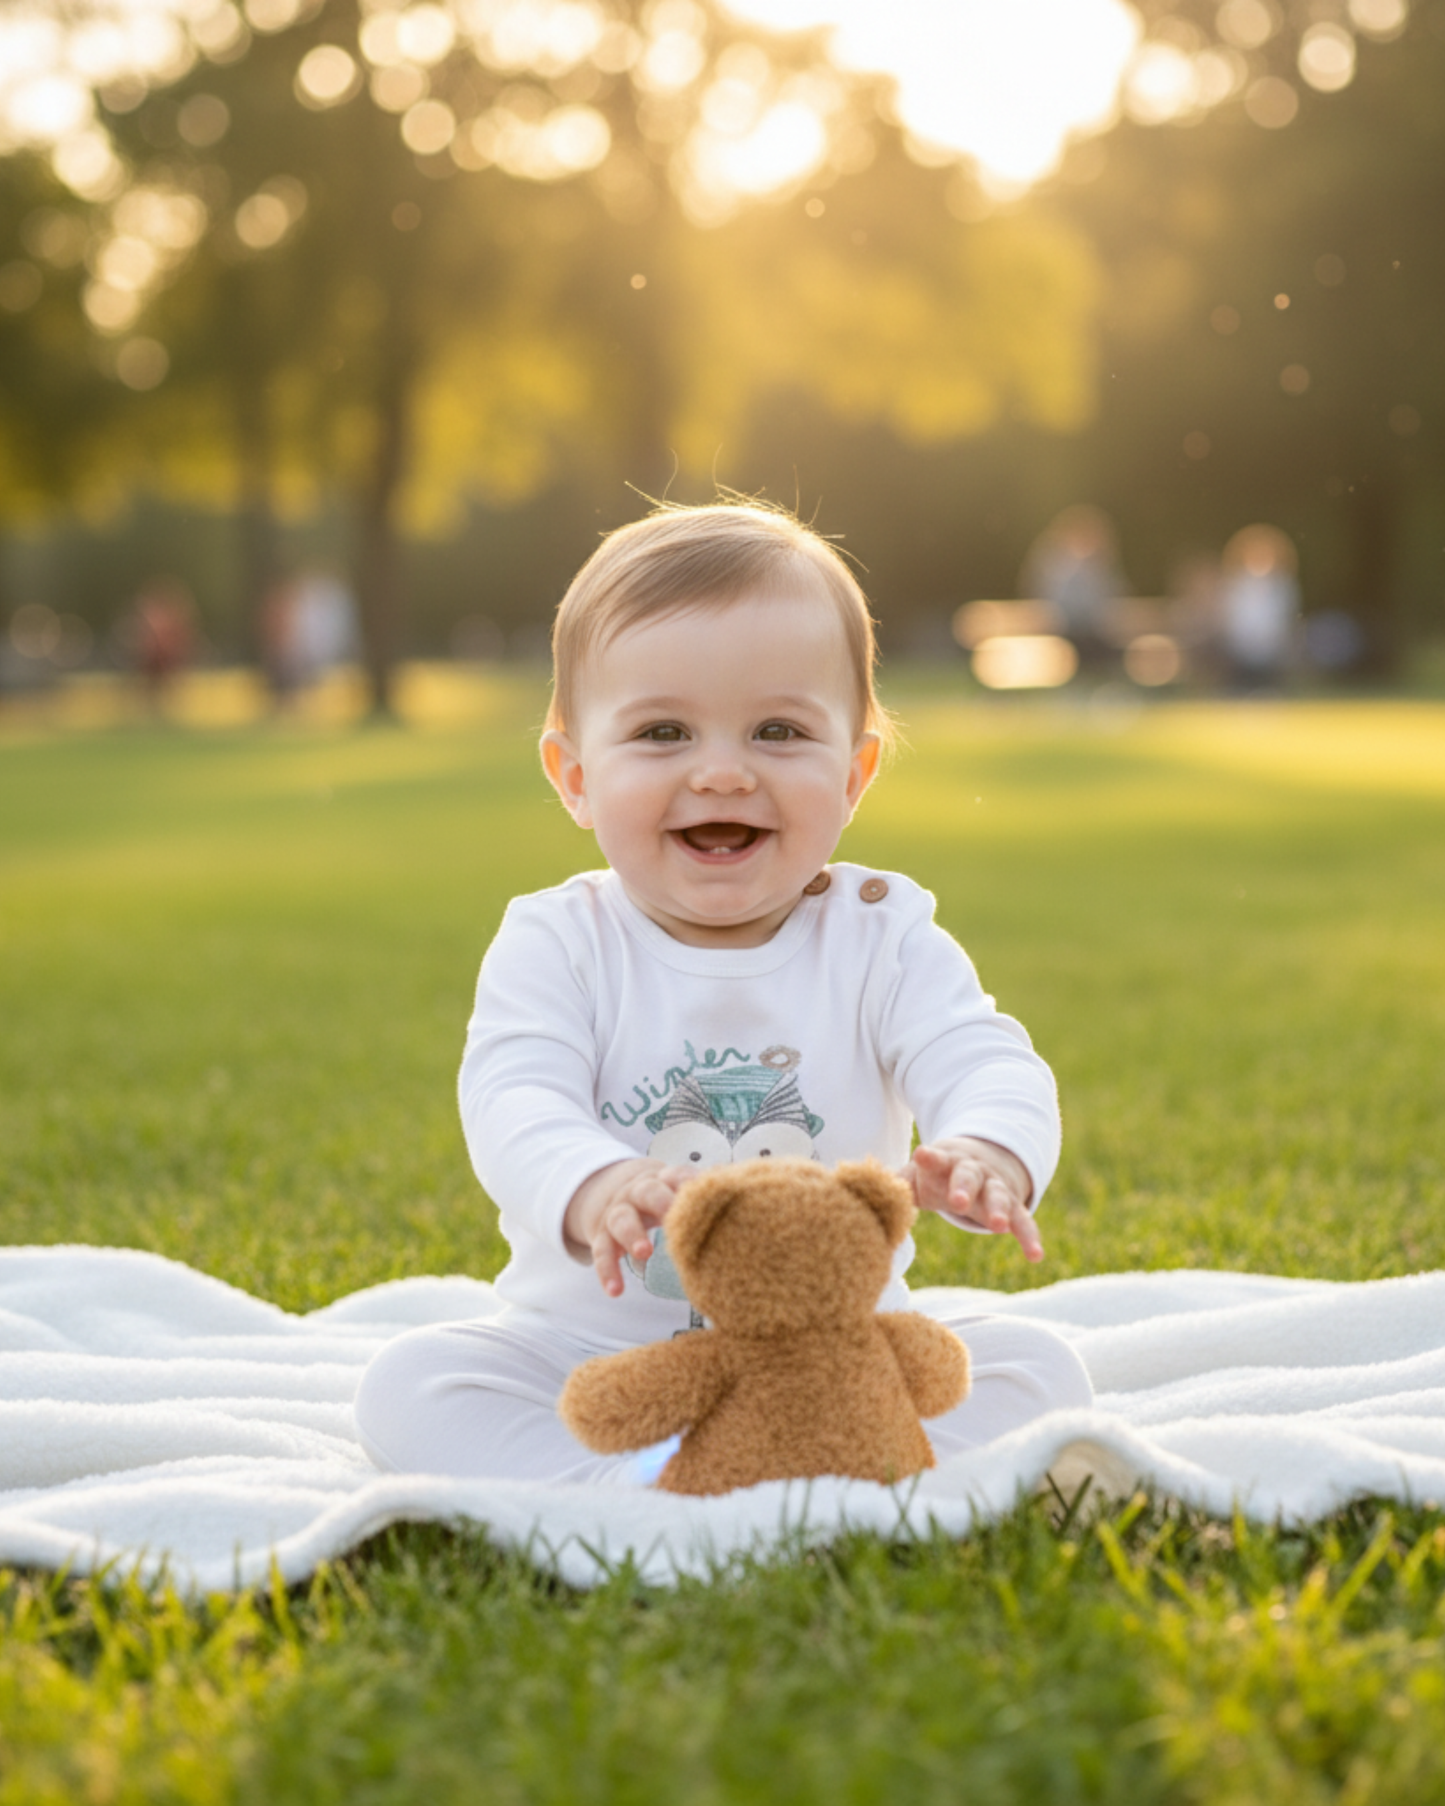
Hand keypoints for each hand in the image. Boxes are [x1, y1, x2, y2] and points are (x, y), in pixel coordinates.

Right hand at [563, 1159, 692, 1297]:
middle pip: (647, 1192)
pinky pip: (602, 1254)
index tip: (699, 1190)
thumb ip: (697, 1193)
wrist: (609, 1188)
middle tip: (672, 1216)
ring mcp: (616, 1213)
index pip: (675, 1175)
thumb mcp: (673, 1186)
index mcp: (660, 1179)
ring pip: (622, 1221)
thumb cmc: (656, 1193)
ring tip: (645, 1253)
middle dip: (661, 1203)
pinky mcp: (601, 1237)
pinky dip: (608, 1272)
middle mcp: (637, 1193)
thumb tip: (740, 1189)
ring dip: (633, 1235)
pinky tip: (615, 1291)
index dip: (687, 1182)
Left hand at [904, 1136, 1042, 1262]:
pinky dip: (1030, 1237)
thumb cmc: (939, 1173)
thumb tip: (860, 1191)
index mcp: (945, 1162)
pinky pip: (1024, 1222)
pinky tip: (1035, 1256)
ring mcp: (995, 1187)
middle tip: (957, 1202)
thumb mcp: (919, 1175)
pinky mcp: (1013, 1206)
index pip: (936, 1158)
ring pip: (998, 1196)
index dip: (929, 1158)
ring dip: (998, 1210)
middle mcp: (973, 1172)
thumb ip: (896, 1183)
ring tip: (998, 1226)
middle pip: (968, 1176)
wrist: (982, 1157)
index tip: (921, 1155)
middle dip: (963, 1188)